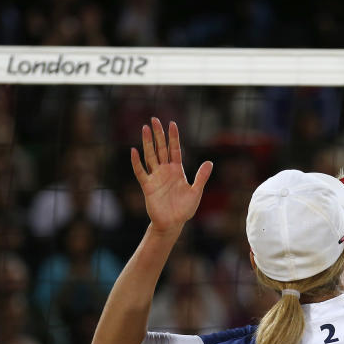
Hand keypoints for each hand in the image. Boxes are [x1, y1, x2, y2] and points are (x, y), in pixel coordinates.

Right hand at [131, 118, 212, 234]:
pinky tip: (133, 151)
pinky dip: (137, 162)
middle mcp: (165, 171)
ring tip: (145, 128)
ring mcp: (155, 177)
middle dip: (158, 134)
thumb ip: (201, 177)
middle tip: (154, 119)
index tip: (172, 123)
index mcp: (177, 170)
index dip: (173, 137)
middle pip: (161, 148)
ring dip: (147, 143)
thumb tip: (209, 162)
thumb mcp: (196, 192)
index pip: (175, 149)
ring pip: (150, 156)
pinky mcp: (147, 186)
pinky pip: (141, 172)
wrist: (172, 223)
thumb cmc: (184, 209)